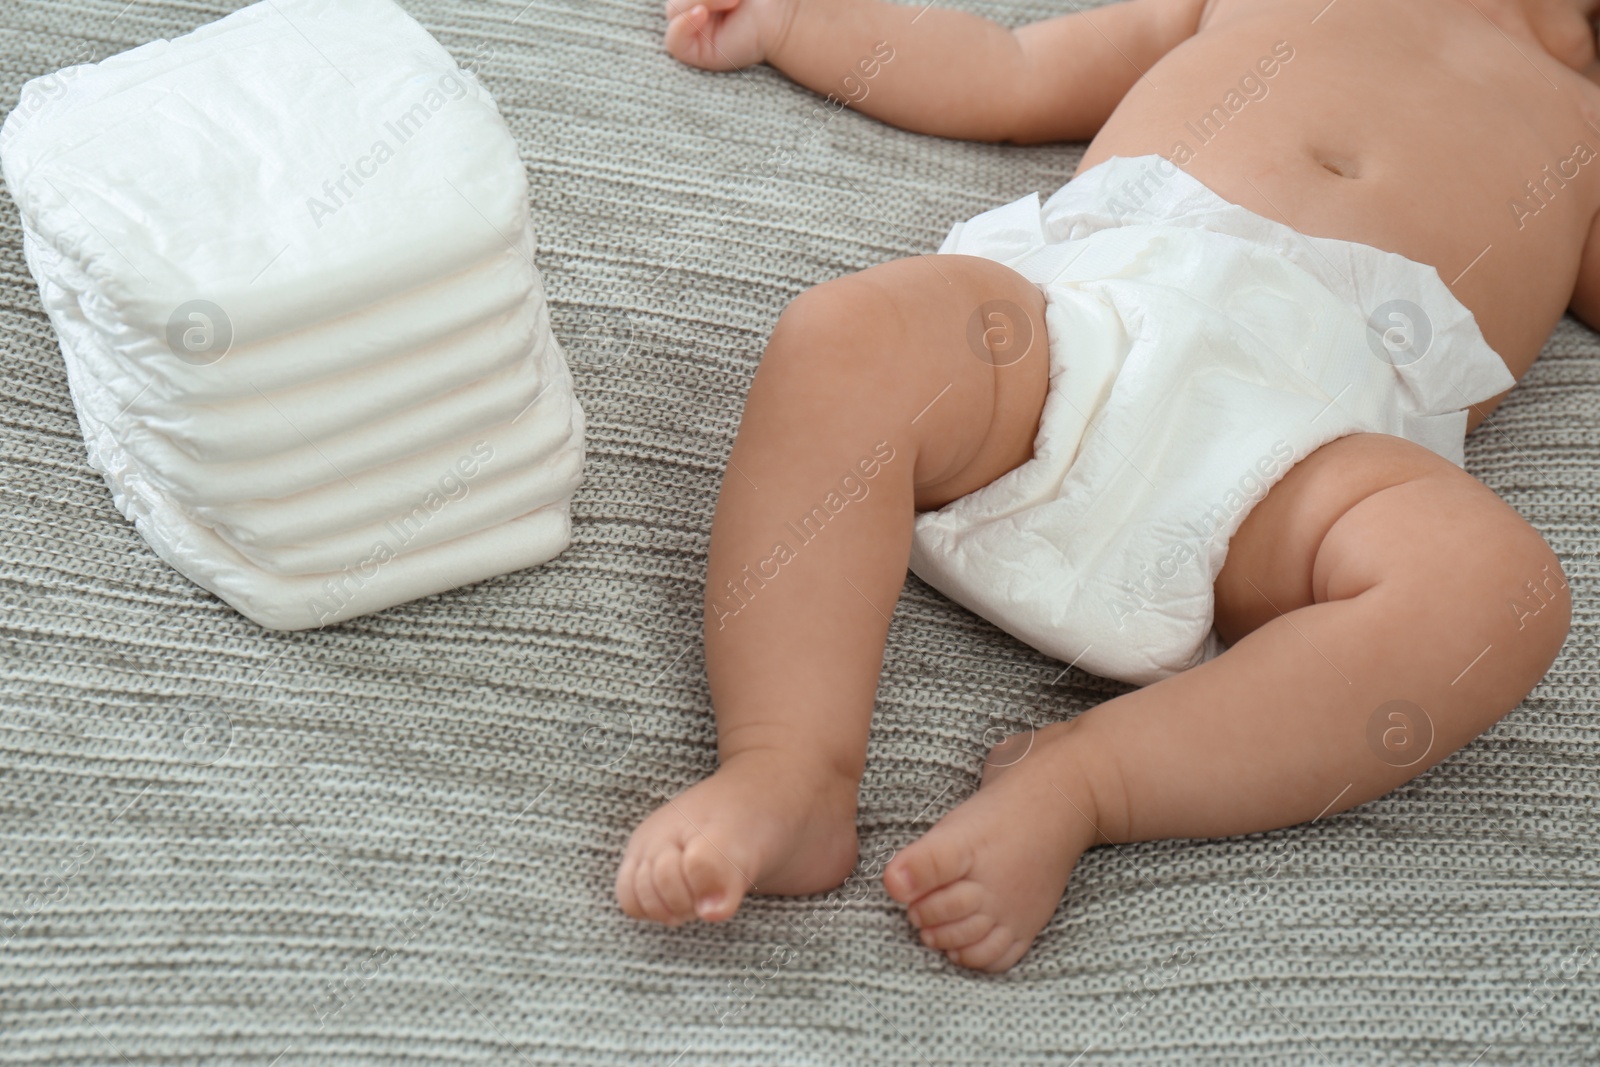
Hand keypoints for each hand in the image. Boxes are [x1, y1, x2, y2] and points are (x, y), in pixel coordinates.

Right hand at [663, 0, 794, 71]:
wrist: (781, 13)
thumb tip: (693, 8)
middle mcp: (692, 12)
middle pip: (674, 0)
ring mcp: (694, 33)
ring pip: (673, 12)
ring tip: (732, 1)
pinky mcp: (698, 54)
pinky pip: (674, 42)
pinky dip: (683, 26)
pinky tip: (701, 14)